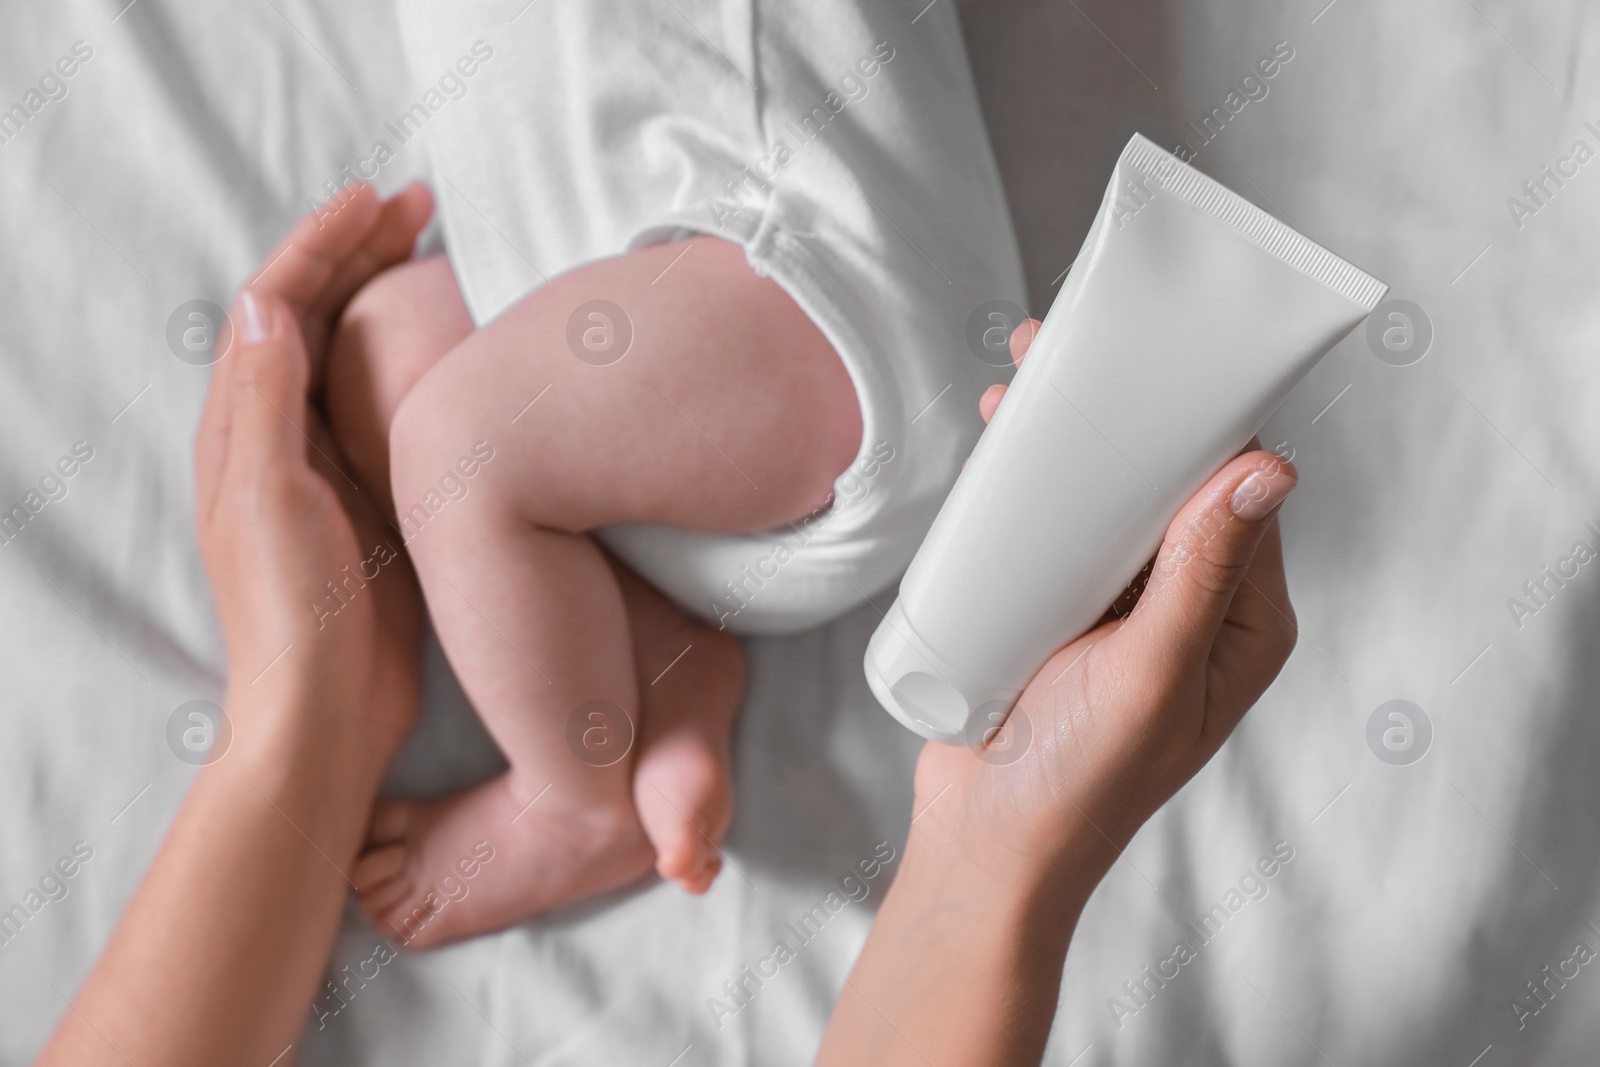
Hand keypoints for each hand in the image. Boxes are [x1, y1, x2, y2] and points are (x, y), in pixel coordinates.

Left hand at [194, 182, 432, 756]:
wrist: (326, 713)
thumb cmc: (295, 614)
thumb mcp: (271, 499)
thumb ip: (266, 403)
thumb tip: (269, 302)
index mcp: (244, 429)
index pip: (276, 305)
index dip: (321, 243)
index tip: (379, 201)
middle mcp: (278, 437)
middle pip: (314, 316)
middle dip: (360, 252)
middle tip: (422, 206)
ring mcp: (326, 466)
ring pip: (353, 352)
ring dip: (387, 294)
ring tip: (437, 251)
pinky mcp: (371, 497)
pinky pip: (388, 403)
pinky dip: (416, 358)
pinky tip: (456, 347)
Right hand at [918, 319, 1299, 883]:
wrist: (986, 844)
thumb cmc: (1078, 784)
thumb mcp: (1149, 677)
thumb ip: (1203, 578)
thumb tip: (1269, 473)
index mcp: (1242, 624)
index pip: (1242, 499)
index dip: (1210, 427)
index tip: (1166, 365)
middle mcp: (1191, 608)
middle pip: (1171, 487)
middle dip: (1129, 419)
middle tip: (1071, 352)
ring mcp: (1123, 608)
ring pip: (1111, 502)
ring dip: (1076, 444)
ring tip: (1022, 386)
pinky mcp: (1061, 610)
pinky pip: (1059, 531)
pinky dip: (1036, 486)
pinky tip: (1001, 447)